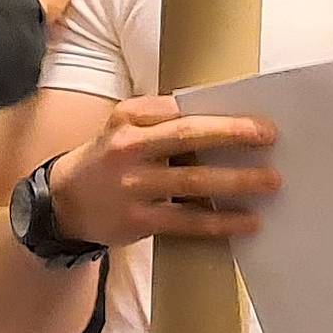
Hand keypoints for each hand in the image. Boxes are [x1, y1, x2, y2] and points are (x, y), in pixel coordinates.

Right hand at [48, 94, 279, 247]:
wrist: (62, 203)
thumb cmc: (106, 158)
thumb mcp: (122, 126)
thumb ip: (160, 118)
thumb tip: (218, 118)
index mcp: (128, 118)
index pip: (180, 111)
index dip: (221, 116)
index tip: (258, 121)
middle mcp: (128, 148)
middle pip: (188, 138)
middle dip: (232, 136)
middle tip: (269, 139)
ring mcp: (133, 187)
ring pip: (193, 182)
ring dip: (236, 182)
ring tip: (270, 182)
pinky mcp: (138, 221)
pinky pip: (187, 221)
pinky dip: (220, 222)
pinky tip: (247, 222)